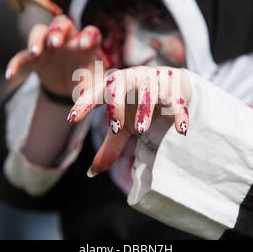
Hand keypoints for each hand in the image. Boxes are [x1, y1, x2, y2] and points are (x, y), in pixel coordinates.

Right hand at [5, 15, 107, 96]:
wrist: (68, 87)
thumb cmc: (85, 80)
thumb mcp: (92, 85)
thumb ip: (97, 88)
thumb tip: (102, 97)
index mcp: (86, 44)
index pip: (90, 32)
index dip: (87, 36)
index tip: (84, 46)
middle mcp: (68, 40)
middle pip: (63, 23)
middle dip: (59, 31)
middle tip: (56, 44)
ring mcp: (49, 45)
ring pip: (41, 31)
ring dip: (37, 39)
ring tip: (35, 52)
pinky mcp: (34, 56)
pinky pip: (22, 55)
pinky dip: (16, 63)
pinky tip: (10, 74)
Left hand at [67, 66, 191, 175]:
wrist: (170, 85)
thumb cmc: (138, 106)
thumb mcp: (123, 126)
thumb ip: (109, 145)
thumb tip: (92, 172)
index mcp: (113, 87)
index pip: (95, 94)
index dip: (83, 104)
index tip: (71, 119)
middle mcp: (131, 79)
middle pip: (119, 85)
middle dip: (117, 105)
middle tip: (116, 127)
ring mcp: (153, 82)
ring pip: (148, 93)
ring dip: (144, 110)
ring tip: (141, 130)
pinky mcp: (174, 90)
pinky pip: (176, 102)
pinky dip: (179, 115)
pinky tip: (181, 131)